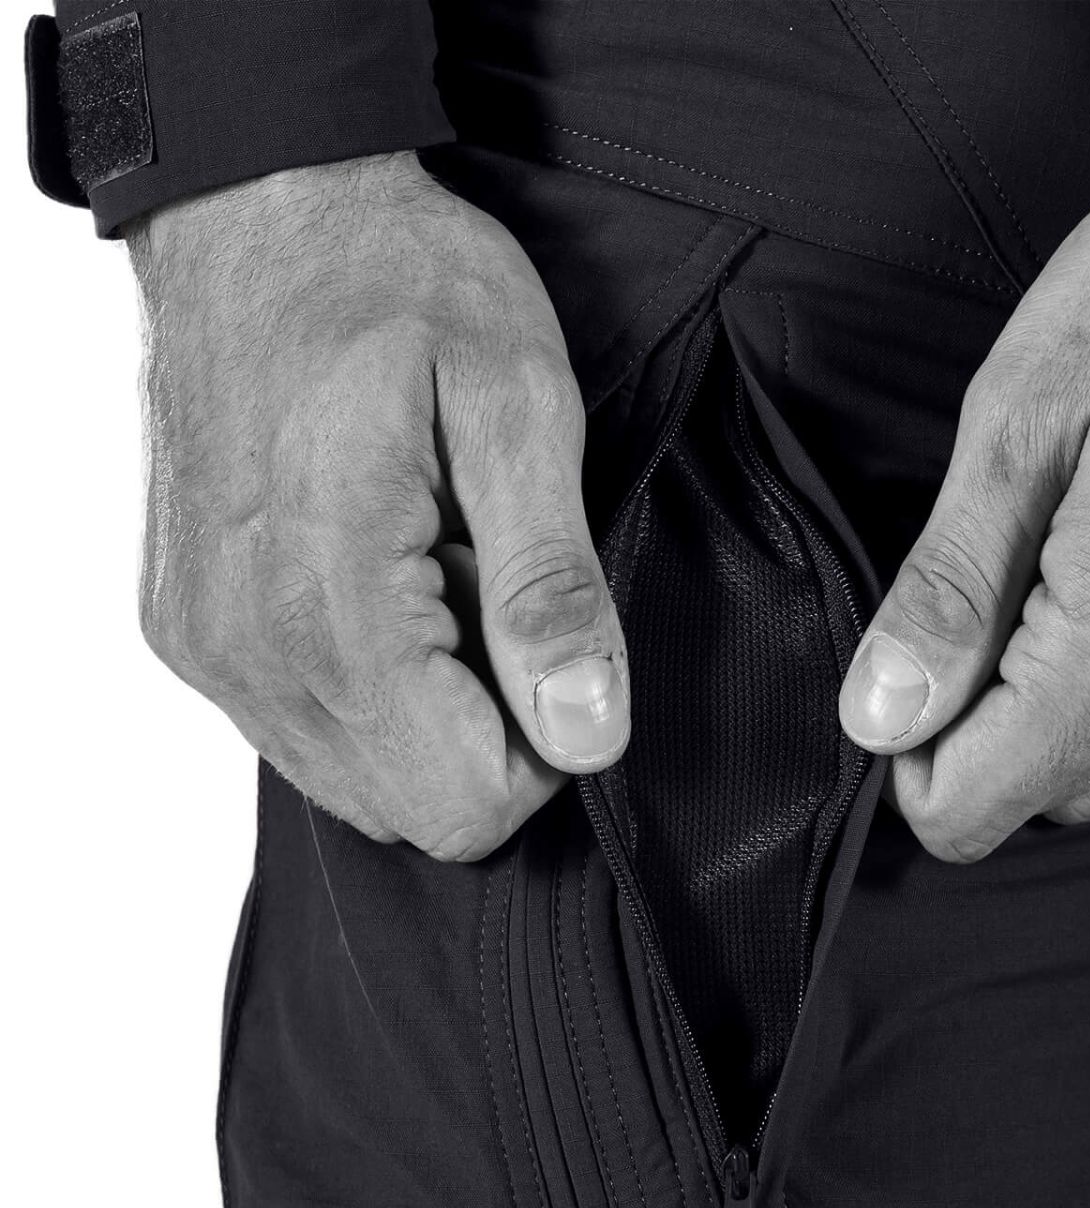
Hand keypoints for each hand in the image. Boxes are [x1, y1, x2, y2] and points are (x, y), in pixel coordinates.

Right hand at [131, 153, 627, 859]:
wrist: (258, 203)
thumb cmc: (398, 281)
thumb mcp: (518, 409)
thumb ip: (552, 589)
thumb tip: (588, 734)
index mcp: (327, 604)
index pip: (462, 805)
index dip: (544, 750)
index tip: (552, 643)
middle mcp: (243, 650)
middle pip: (412, 808)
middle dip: (485, 725)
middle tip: (488, 583)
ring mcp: (204, 647)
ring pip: (359, 781)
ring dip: (426, 704)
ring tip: (434, 565)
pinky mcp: (188, 632)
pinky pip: (306, 731)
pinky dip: (366, 681)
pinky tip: (380, 570)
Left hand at [837, 56, 1089, 860]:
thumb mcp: (1021, 423)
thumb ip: (947, 592)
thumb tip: (878, 716)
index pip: (969, 809)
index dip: (904, 752)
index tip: (909, 652)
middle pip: (1035, 802)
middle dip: (970, 735)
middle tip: (966, 593)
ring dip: (1042, 711)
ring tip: (1037, 569)